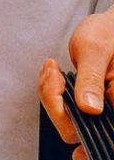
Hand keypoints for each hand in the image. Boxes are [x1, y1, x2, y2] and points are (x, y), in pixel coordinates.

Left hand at [39, 9, 113, 159]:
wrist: (109, 28)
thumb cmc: (108, 34)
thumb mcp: (96, 52)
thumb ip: (92, 80)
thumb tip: (90, 109)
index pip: (91, 132)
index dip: (65, 116)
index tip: (57, 87)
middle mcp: (112, 114)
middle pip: (74, 131)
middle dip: (54, 101)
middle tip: (52, 72)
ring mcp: (102, 112)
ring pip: (67, 121)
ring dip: (51, 95)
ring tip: (52, 69)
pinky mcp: (92, 107)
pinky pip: (66, 109)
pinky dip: (53, 93)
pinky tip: (54, 74)